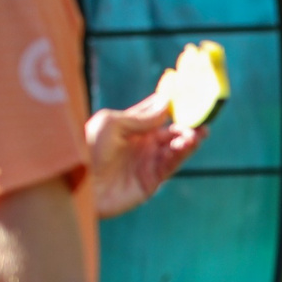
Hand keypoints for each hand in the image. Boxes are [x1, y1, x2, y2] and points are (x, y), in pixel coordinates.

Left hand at [85, 91, 204, 217]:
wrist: (80, 187)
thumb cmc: (87, 150)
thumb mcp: (111, 124)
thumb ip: (141, 116)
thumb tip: (167, 103)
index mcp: (128, 126)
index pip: (155, 112)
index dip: (171, 104)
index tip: (189, 94)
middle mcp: (140, 143)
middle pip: (170, 130)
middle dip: (186, 123)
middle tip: (202, 118)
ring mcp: (147, 161)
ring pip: (175, 146)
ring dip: (188, 138)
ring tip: (199, 132)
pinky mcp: (152, 179)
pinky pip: (172, 163)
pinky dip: (183, 153)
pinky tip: (189, 143)